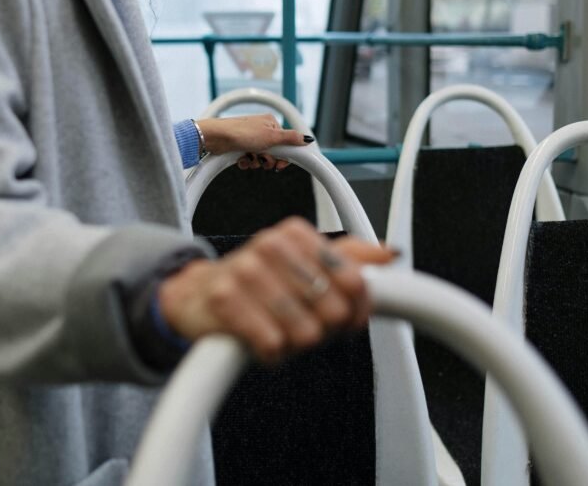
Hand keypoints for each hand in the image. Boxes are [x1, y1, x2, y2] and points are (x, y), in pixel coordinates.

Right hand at [158, 218, 394, 362]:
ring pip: (306, 333)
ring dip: (293, 343)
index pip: (356, 281)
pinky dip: (270, 354)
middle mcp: (271, 244)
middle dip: (322, 329)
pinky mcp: (224, 300)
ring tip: (276, 328)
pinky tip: (258, 339)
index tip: (342, 318)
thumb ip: (349, 259)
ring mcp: (245, 270)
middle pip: (334, 311)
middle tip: (300, 323)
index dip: (355, 311)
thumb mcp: (304, 264)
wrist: (197, 296)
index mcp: (296, 232)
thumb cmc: (258, 283)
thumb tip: (391, 254)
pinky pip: (273, 345)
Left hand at [195, 114, 312, 170]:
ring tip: (249, 157)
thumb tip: (308, 139)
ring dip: (256, 162)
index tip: (280, 165)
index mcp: (271, 124)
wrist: (216, 137)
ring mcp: (250, 139)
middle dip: (268, 160)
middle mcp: (261, 130)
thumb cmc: (241, 133)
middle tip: (262, 159)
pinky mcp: (240, 147)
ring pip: (261, 157)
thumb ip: (291, 139)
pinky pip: (249, 159)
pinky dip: (247, 162)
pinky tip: (242, 159)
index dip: (284, 157)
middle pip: (274, 152)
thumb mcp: (271, 137)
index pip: (286, 143)